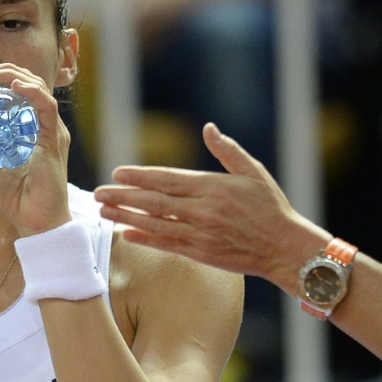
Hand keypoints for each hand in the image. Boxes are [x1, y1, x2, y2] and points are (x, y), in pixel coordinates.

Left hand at [0, 63, 71, 235]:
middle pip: (32, 86)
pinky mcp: (55, 140)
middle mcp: (45, 127)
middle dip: (9, 71)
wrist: (32, 220)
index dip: (5, 77)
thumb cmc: (15, 198)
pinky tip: (16, 85)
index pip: (23, 93)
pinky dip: (33, 92)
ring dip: (17, 76)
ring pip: (40, 91)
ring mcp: (52, 132)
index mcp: (31, 130)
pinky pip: (47, 107)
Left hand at [95, 123, 328, 290]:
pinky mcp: (202, 253)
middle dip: (123, 196)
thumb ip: (228, 151)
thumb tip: (209, 129)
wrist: (284, 247)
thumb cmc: (271, 207)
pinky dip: (146, 239)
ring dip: (126, 217)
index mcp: (213, 187)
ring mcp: (201, 233)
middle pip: (154, 201)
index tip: (118, 173)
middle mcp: (203, 210)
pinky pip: (167, 244)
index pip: (168, 179)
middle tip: (98, 192)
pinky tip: (126, 234)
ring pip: (155, 224)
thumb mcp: (253, 172)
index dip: (140, 176)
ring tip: (103, 212)